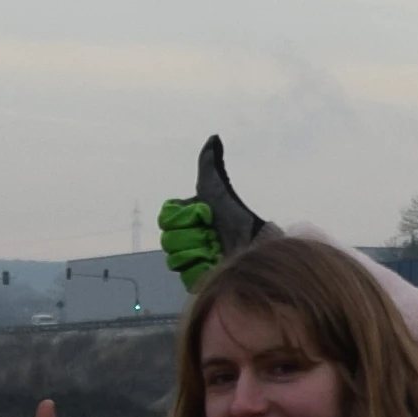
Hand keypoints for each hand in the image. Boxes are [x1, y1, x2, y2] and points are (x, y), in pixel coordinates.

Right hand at [160, 134, 272, 288]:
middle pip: (168, 240)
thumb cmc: (237, 216)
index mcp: (186, 218)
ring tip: (215, 248)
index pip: (165, 219)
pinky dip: (201, 267)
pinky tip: (215, 262)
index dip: (182, 218)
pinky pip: (184, 275)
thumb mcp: (219, 187)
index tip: (203, 215)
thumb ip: (210, 163)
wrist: (252, 244)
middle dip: (191, 234)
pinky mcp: (196, 279)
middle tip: (211, 233)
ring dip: (197, 251)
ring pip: (174, 258)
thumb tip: (214, 137)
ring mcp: (190, 260)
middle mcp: (185, 239)